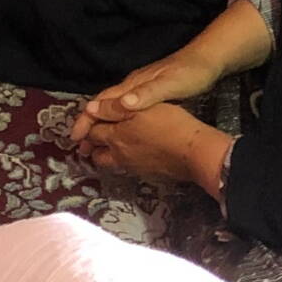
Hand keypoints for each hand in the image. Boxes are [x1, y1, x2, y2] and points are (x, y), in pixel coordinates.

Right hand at [67, 47, 224, 146]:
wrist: (209, 60)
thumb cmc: (190, 74)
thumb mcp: (168, 85)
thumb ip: (143, 95)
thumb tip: (118, 104)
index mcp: (132, 85)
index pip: (101, 102)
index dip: (87, 119)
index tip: (76, 137)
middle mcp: (131, 86)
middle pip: (103, 105)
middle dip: (90, 125)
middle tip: (82, 148)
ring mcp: (140, 90)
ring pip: (113, 108)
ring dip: (102, 125)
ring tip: (96, 144)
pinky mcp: (150, 94)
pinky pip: (125, 110)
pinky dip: (116, 123)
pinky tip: (121, 132)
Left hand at [74, 102, 231, 193]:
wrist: (194, 152)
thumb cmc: (171, 124)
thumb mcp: (142, 108)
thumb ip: (114, 108)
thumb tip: (91, 108)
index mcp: (116, 136)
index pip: (93, 132)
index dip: (89, 126)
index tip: (86, 125)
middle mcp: (120, 154)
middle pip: (97, 153)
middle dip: (92, 145)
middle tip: (90, 141)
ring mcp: (133, 167)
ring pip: (110, 163)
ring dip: (105, 155)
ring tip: (108, 148)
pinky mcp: (147, 174)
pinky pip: (127, 168)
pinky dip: (122, 161)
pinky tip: (131, 154)